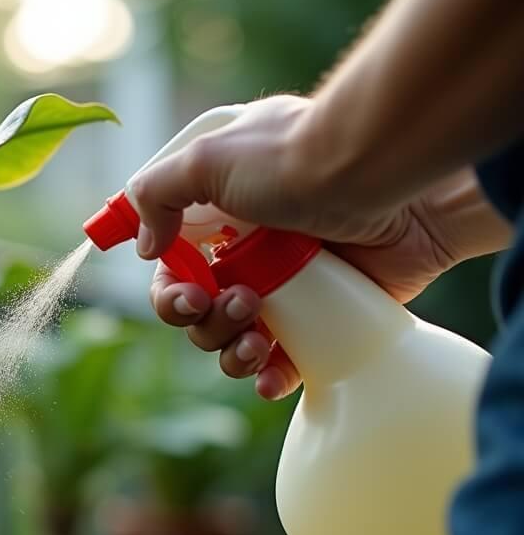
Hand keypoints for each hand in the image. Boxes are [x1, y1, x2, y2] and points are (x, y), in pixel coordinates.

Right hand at [137, 97, 510, 398]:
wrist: (387, 177)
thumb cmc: (298, 160)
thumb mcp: (208, 158)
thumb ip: (157, 194)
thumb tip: (147, 248)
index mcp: (216, 216)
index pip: (171, 267)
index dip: (168, 290)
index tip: (188, 296)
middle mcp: (248, 251)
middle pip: (199, 311)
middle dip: (205, 321)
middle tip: (239, 303)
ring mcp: (289, 285)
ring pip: (235, 340)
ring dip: (231, 351)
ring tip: (259, 336)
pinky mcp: (327, 313)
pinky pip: (287, 361)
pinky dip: (271, 376)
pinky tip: (272, 375)